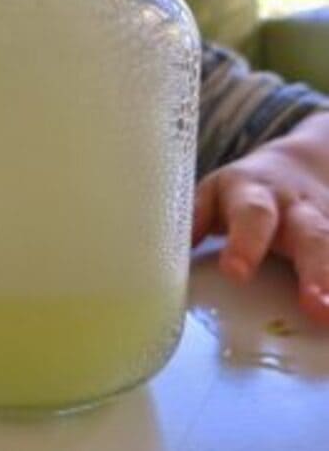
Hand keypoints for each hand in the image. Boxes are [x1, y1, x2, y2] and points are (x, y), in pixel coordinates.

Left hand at [193, 112, 328, 324]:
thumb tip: (159, 253)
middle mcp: (295, 208)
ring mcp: (327, 222)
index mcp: (252, 193)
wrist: (297, 166)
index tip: (236, 272)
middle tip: (315, 306)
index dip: (245, 243)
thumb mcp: (212, 195)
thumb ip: (193, 220)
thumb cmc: (240, 192)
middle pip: (310, 234)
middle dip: (315, 270)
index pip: (250, 215)